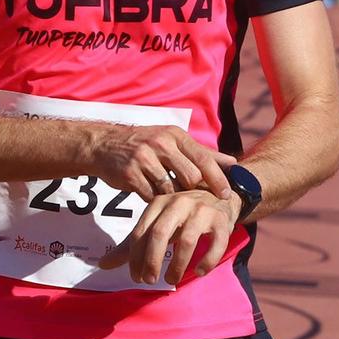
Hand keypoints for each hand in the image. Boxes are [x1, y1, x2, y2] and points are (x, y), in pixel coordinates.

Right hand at [88, 124, 234, 202]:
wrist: (104, 145)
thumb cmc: (145, 145)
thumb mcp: (173, 142)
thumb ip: (203, 154)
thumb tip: (234, 163)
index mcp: (175, 135)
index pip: (203, 158)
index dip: (217, 179)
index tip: (226, 196)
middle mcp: (160, 144)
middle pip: (189, 176)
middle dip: (194, 192)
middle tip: (196, 202)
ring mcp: (144, 159)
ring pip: (170, 188)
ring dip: (173, 198)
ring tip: (173, 201)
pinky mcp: (130, 175)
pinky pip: (151, 196)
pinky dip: (156, 201)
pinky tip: (155, 200)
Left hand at [99, 190, 240, 286]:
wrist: (221, 194)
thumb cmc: (182, 214)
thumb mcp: (157, 223)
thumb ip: (132, 245)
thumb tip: (102, 265)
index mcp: (158, 203)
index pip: (141, 232)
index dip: (135, 257)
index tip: (136, 277)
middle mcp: (179, 203)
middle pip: (160, 234)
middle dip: (152, 260)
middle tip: (149, 281)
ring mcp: (202, 211)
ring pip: (187, 241)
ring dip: (178, 265)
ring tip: (172, 280)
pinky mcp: (222, 220)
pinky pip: (216, 243)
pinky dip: (207, 260)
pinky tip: (200, 272)